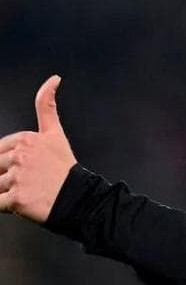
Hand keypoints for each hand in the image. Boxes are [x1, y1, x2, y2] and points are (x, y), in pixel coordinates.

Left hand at [0, 75, 76, 222]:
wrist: (79, 197)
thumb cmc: (64, 169)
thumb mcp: (55, 134)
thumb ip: (47, 106)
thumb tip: (54, 78)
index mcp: (26, 139)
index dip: (11, 163)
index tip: (31, 169)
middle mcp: (21, 156)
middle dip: (6, 178)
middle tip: (29, 182)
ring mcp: (18, 177)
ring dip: (6, 192)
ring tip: (28, 193)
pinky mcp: (16, 198)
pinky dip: (4, 206)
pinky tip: (21, 203)